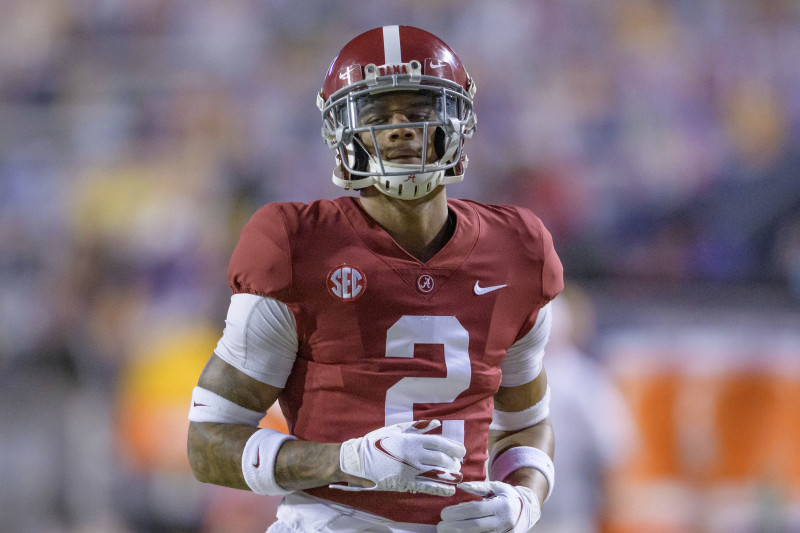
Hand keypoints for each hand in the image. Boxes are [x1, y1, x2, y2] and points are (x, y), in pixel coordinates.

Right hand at [329, 419, 465, 495]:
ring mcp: (411, 471)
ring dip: (451, 476)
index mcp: (413, 440)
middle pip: (441, 459)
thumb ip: (417, 427)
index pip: (440, 443)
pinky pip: (427, 487)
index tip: (461, 451)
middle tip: (458, 463)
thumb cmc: (377, 442)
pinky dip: (441, 489)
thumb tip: (436, 423)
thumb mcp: (396, 429)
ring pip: (437, 474)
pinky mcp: (406, 483)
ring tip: (458, 477)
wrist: (359, 461)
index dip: (453, 447)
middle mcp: (415, 456)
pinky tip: (450, 490)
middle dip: (453, 462)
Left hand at [437, 481, 540, 532]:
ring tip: (445, 532)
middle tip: (440, 526)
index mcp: (501, 506)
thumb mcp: (496, 487)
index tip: (443, 513)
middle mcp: (503, 522)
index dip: (459, 512)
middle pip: (475, 526)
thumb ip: (479, 487)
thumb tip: (461, 486)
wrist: (527, 511)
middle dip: (456, 527)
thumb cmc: (507, 496)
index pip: (477, 510)